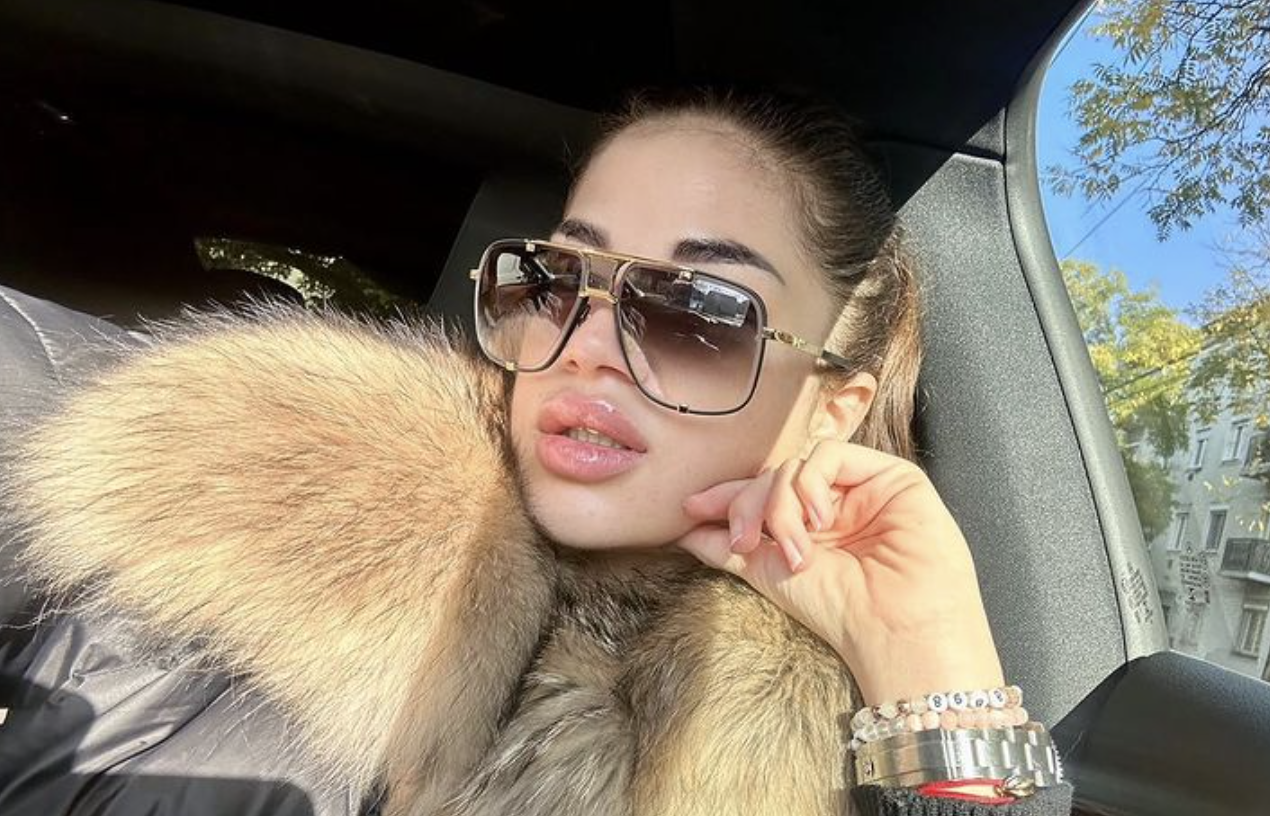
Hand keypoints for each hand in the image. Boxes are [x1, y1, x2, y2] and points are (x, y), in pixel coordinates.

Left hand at [676, 440, 1004, 706]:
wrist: (894, 629)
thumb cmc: (839, 611)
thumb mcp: (768, 573)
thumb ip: (727, 548)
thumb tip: (683, 530)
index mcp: (811, 526)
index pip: (762, 495)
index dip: (726, 496)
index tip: (690, 508)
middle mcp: (838, 503)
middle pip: (774, 477)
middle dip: (748, 504)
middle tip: (743, 542)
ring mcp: (863, 487)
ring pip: (797, 465)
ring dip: (780, 504)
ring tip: (794, 551)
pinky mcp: (892, 476)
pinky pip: (830, 455)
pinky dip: (811, 484)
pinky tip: (819, 521)